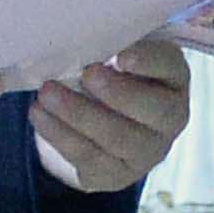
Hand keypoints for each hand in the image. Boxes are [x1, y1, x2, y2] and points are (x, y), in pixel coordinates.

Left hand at [34, 39, 192, 196]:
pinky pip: (88, 158)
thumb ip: (109, 45)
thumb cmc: (114, 75)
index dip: (147, 62)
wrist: (111, 121)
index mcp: (174, 78)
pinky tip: (39, 115)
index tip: (122, 56)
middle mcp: (170, 118)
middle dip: (117, 93)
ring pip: (116, 138)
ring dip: (77, 114)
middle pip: (150, 109)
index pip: (168, 66)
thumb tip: (77, 38)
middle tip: (87, 74)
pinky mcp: (118, 174)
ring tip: (46, 94)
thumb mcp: (120, 53)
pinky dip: (60, 135)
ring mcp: (147, 152)